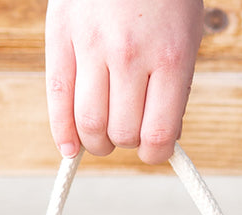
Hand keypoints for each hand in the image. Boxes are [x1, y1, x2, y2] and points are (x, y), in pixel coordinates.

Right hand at [45, 0, 204, 163]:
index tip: (154, 151)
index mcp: (170, 58)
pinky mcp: (60, 36)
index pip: (159, 133)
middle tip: (126, 136)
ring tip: (102, 138)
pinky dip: (62, 132)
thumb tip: (159, 136)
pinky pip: (57, 96)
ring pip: (89, 122)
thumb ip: (173, 84)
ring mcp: (92, 46)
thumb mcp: (185, 35)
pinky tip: (70, 148)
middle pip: (122, 132)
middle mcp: (130, 55)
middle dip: (126, 144)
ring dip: (97, 142)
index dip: (156, 153)